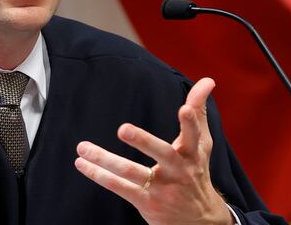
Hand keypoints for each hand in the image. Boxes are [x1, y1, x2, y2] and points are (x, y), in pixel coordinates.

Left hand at [74, 77, 232, 224]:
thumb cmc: (196, 171)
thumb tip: (207, 80)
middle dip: (143, 141)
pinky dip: (99, 175)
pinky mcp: (147, 203)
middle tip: (123, 129)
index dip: (190, 123)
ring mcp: (163, 188)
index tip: (184, 109)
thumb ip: (198, 112)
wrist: (200, 220)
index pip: (193, 135)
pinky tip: (83, 164)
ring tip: (83, 147)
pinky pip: (120, 188)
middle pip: (162, 154)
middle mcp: (179, 170)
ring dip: (104, 159)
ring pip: (131, 172)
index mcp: (193, 153)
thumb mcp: (202, 144)